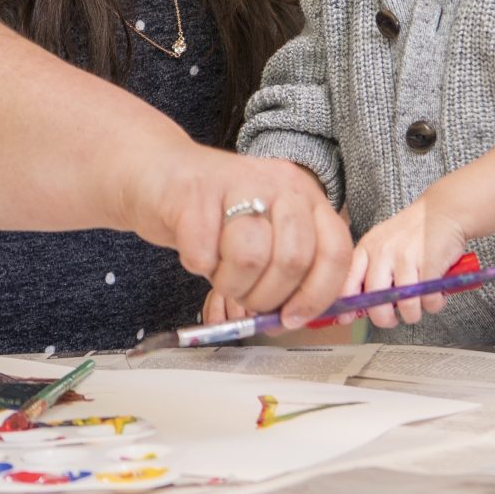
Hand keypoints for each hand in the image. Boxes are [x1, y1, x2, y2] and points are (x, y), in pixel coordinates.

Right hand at [125, 147, 349, 322]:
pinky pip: (203, 255)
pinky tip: (195, 249)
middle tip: (246, 297)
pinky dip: (197, 266)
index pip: (335, 250)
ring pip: (250, 258)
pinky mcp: (195, 194)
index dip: (317, 294)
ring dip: (231, 284)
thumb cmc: (217, 214)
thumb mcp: (267, 232)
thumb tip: (297, 318)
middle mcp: (280, 184)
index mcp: (306, 196)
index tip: (291, 318)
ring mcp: (238, 183)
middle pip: (293, 259)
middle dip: (267, 297)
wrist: (160, 174)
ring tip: (220, 272)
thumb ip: (291, 267)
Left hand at [347, 198, 470, 329]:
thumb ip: (369, 269)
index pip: (347, 281)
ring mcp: (406, 257)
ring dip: (412, 314)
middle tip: (391, 320)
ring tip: (417, 309)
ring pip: (405, 304)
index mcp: (367, 248)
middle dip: (384, 319)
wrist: (445, 209)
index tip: (347, 318)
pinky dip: (434, 304)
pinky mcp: (430, 262)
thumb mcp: (382, 243)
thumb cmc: (413, 231)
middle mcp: (383, 252)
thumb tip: (357, 306)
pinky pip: (429, 299)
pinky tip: (435, 296)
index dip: (346, 305)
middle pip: (375, 300)